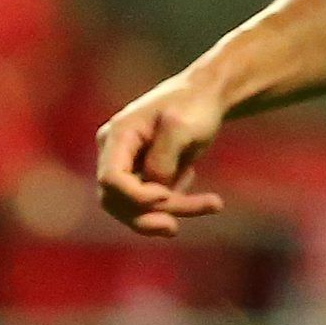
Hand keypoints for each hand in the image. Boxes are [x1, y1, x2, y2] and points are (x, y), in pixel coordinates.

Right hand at [94, 70, 231, 238]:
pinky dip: (179, 203)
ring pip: (136, 209)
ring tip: (214, 203)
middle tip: (177, 227)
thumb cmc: (194, 105)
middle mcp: (115, 153)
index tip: (165, 196)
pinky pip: (153, 206)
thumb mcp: (182, 125)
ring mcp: (127, 168)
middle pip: (117, 202)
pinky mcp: (143, 178)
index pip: (111, 179)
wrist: (206, 97)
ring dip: (172, 212)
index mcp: (118, 135)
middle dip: (149, 216)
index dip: (135, 196)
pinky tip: (192, 174)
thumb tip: (156, 188)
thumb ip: (163, 157)